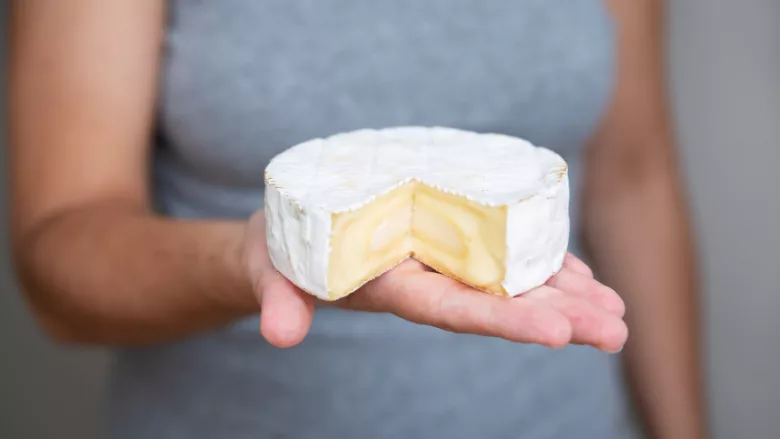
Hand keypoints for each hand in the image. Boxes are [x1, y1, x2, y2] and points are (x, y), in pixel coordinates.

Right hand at [245, 212, 627, 350]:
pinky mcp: (444, 238)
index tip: (558, 333)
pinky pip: (498, 251)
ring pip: (509, 280)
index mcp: (392, 289)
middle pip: (497, 303)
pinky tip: (581, 274)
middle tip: (615, 330)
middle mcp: (427, 279)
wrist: (288, 237)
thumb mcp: (270, 270)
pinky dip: (539, 262)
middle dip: (557, 317)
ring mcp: (440, 259)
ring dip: (564, 294)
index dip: (503, 322)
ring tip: (616, 311)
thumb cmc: (280, 251)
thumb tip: (280, 334)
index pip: (452, 311)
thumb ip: (277, 298)